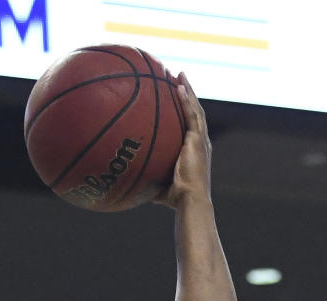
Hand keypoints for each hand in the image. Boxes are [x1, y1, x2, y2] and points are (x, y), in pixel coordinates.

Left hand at [155, 73, 210, 208]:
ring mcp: (200, 139)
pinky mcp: (198, 139)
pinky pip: (192, 114)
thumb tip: (125, 182)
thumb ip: (145, 179)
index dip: (183, 110)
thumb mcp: (157, 186)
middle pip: (193, 111)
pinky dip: (186, 100)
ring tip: (178, 74)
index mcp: (193, 149)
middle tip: (176, 78)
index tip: (174, 97)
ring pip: (194, 108)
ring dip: (187, 90)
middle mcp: (199, 141)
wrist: (190, 200)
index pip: (188, 124)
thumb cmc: (174, 199)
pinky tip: (179, 86)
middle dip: (186, 94)